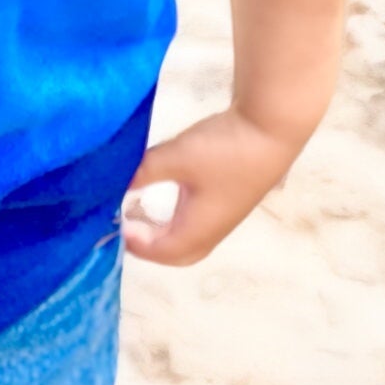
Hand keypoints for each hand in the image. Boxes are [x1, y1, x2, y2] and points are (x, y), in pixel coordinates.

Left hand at [121, 107, 305, 266]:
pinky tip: (174, 193)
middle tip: (128, 227)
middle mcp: (213, 230)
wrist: (271, 129)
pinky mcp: (234, 197)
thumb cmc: (223, 149)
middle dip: (151, 247)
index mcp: (197, 230)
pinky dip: (181, 220)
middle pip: (178, 254)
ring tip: (144, 212)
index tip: (113, 224)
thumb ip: (143, 171)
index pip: (159, 251)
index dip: (134, 243)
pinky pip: (202, 224)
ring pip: (192, 239)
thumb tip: (115, 185)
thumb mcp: (175, 157)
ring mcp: (227, 215)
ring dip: (167, 234)